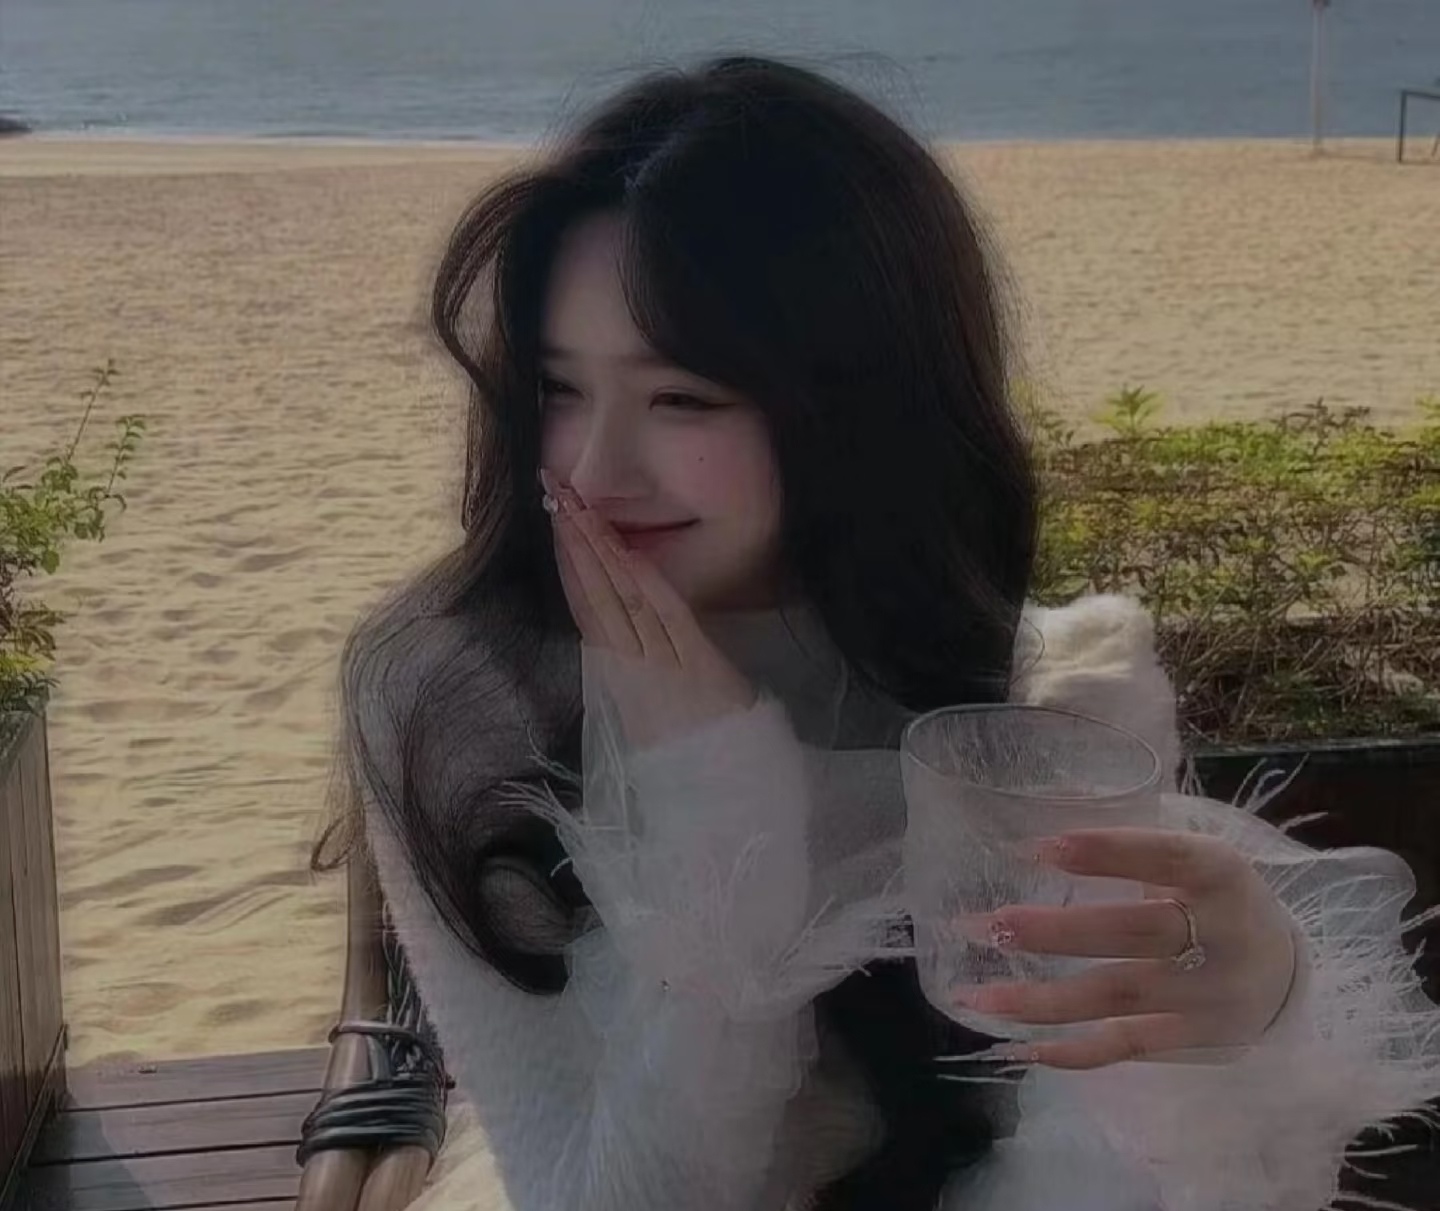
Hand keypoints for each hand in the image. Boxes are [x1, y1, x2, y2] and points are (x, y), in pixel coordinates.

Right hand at [541, 470, 756, 748]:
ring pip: (625, 599)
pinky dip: (646, 583)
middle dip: (576, 542)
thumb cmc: (688, 764)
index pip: (588, 611)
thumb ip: (630, 680)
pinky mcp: (699, 668)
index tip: (555, 524)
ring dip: (600, 551)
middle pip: (599, 595)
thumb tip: (612, 638)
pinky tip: (627, 553)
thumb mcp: (647, 721)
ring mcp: (664, 667)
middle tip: (555, 494)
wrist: (722, 799)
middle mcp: (632, 669)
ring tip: (577, 508)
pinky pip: (668, 618)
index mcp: (618, 681)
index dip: (570, 566)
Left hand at [954, 828, 1298, 1069]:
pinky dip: (1073, 1051)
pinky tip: (1021, 1047)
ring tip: (978, 995)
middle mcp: (1222, 935)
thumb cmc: (1214, 901)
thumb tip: (1033, 835)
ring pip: (1120, 995)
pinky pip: (1128, 1047)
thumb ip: (1134, 852)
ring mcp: (1210, 996)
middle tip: (986, 925)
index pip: (1168, 856)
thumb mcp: (1195, 864)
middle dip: (1053, 932)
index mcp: (1223, 874)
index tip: (1038, 848)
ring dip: (1041, 998)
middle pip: (1134, 932)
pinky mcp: (1196, 1041)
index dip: (1106, 852)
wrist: (1286, 975)